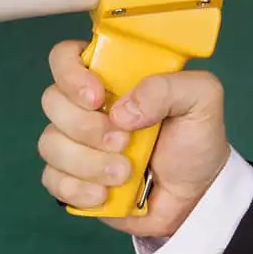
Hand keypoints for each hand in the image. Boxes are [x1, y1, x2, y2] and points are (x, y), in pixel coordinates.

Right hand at [37, 40, 231, 237]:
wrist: (195, 197)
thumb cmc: (194, 141)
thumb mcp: (202, 99)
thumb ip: (168, 87)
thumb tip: (122, 111)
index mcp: (109, 78)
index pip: (64, 57)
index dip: (70, 74)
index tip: (95, 98)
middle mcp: (85, 107)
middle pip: (52, 102)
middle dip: (87, 127)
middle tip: (124, 142)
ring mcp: (74, 144)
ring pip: (50, 144)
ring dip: (88, 163)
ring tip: (124, 173)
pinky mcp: (69, 179)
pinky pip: (52, 180)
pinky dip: (78, 189)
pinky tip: (106, 194)